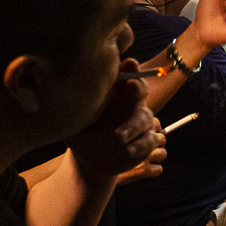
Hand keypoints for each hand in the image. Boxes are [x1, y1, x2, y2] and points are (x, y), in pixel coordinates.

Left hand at [64, 65, 165, 185]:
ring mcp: (141, 123)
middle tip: (132, 86)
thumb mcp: (76, 119)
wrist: (89, 159)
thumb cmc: (81, 133)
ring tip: (119, 137)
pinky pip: (149, 140)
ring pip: (146, 119)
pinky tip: (129, 151)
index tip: (129, 67)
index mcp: (116, 94)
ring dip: (133, 127)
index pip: (128, 77)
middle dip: (137, 90)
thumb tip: (76, 87)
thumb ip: (81, 104)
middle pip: (141, 91)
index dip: (131, 71)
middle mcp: (132, 105)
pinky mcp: (146, 141)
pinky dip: (140, 146)